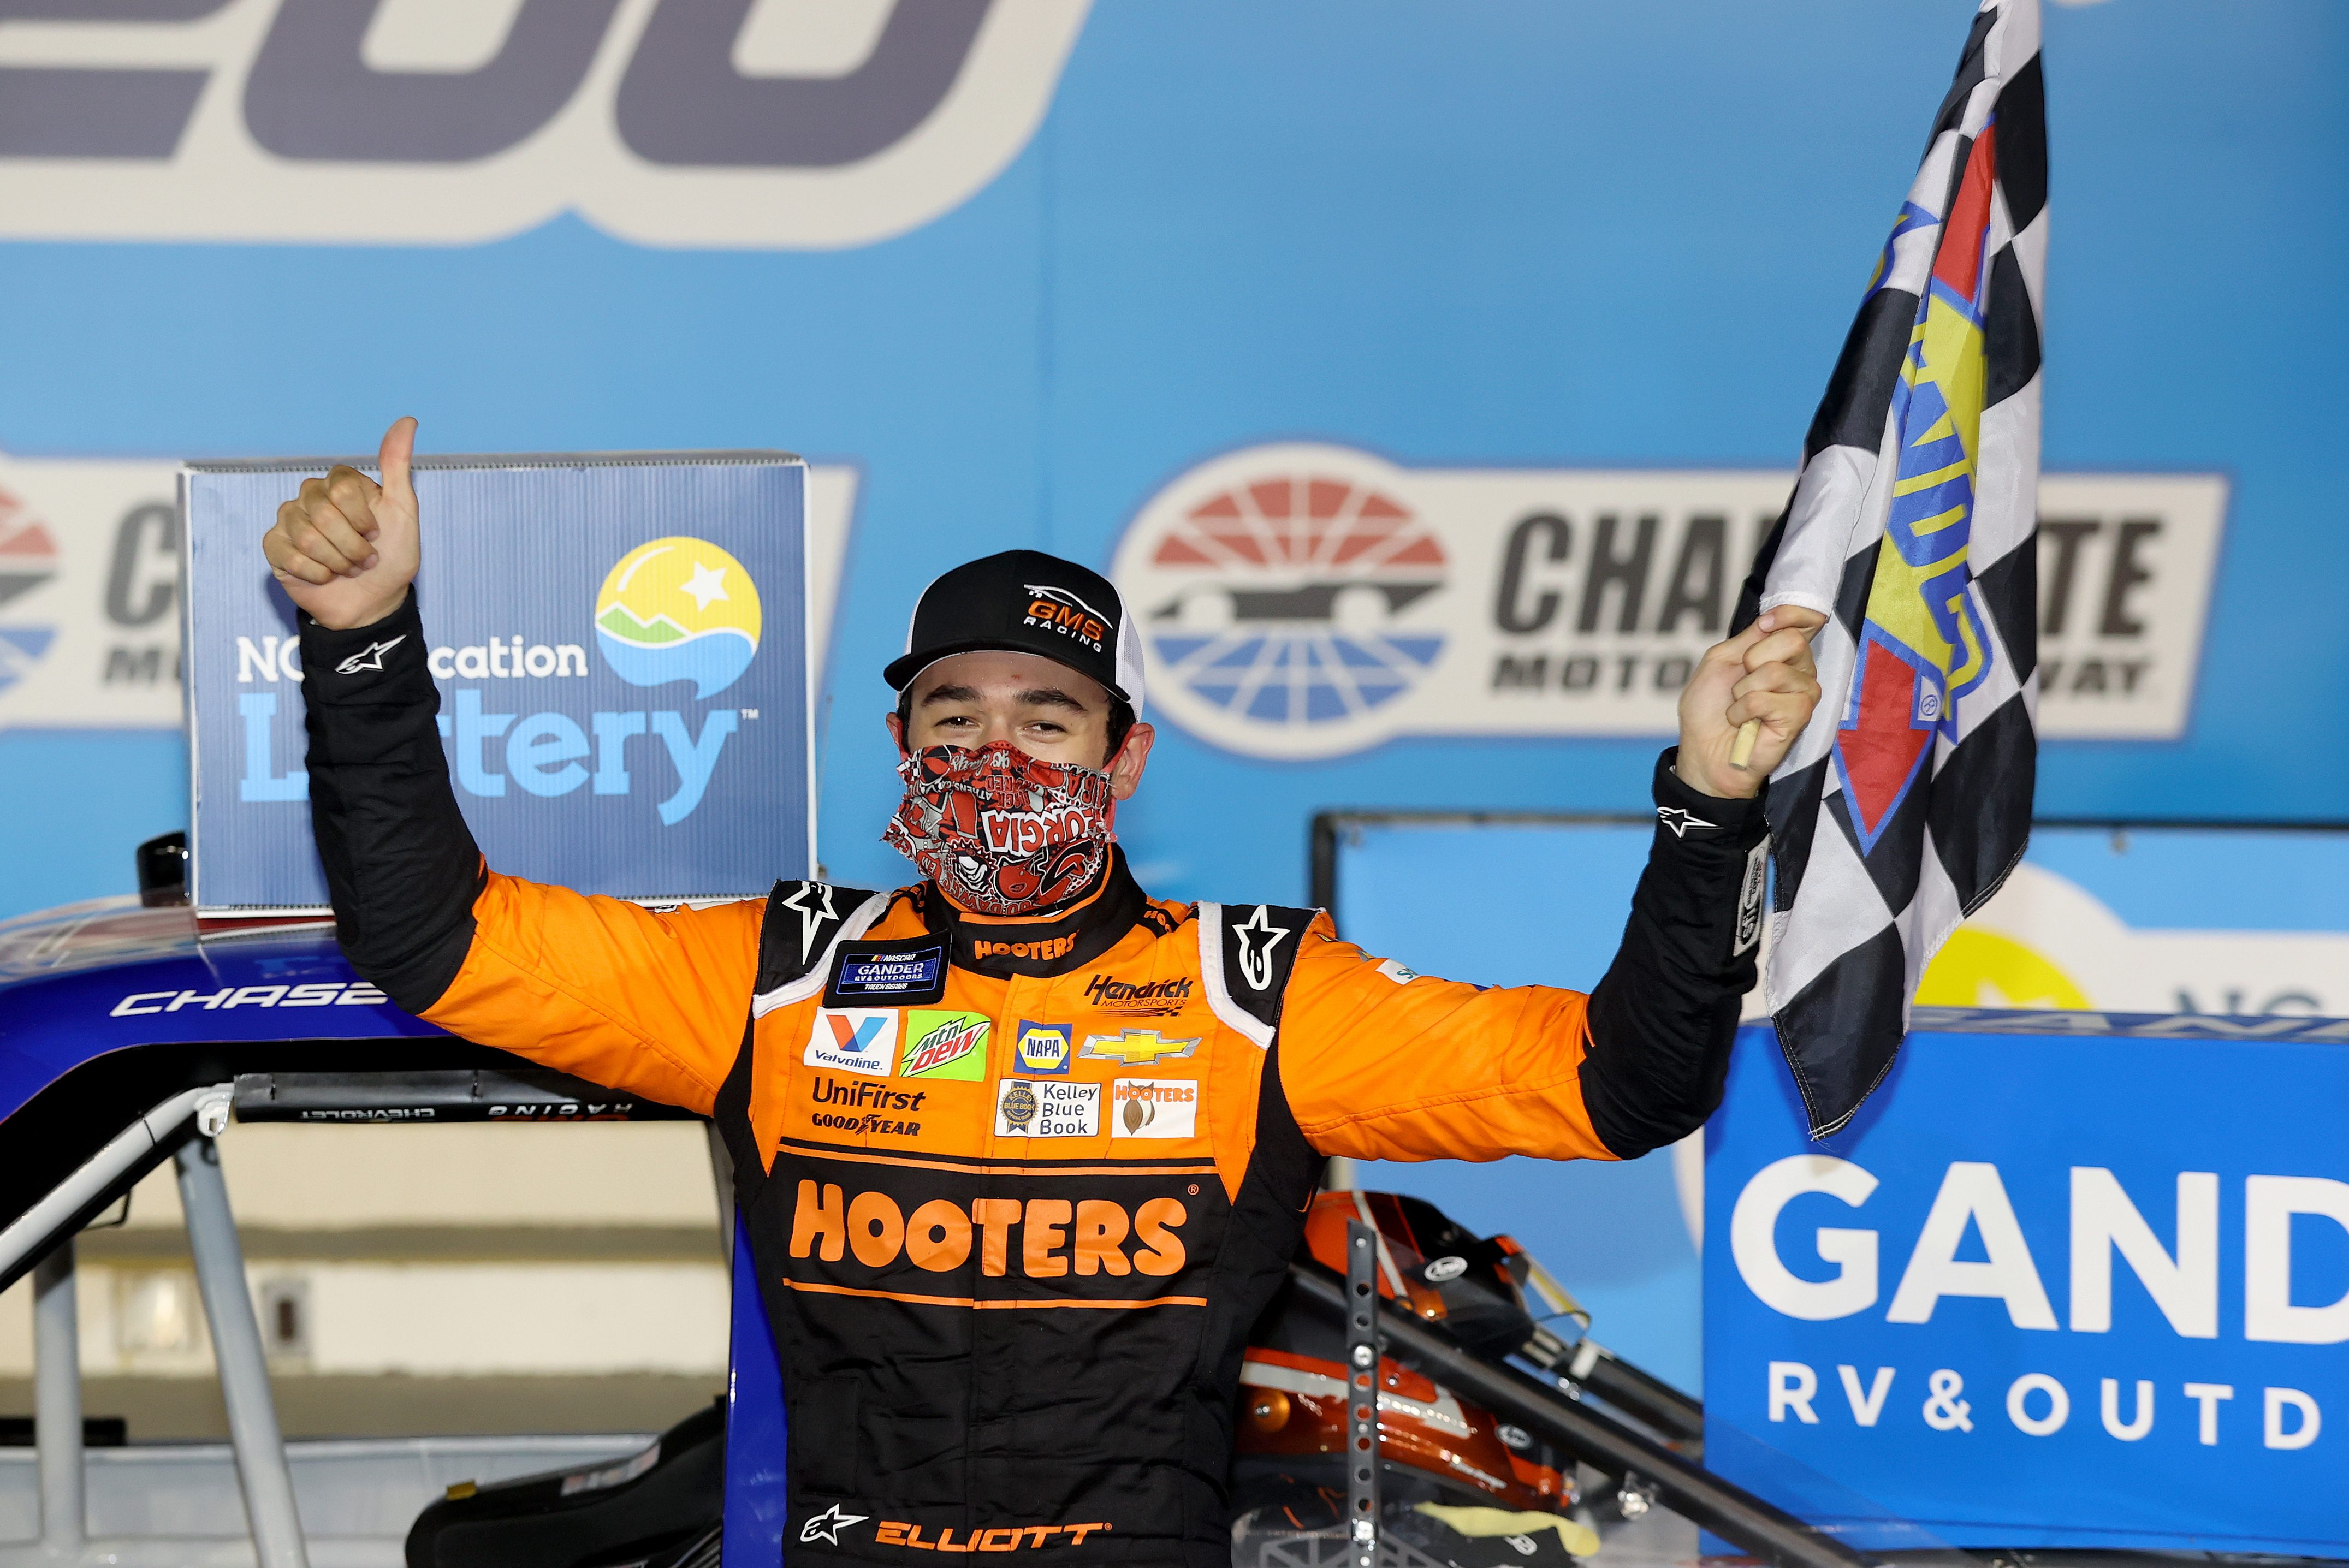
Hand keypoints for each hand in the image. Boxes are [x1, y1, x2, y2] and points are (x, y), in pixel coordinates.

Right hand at [262, 417, 420, 630]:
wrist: (374, 603)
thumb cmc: (392, 557)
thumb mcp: (404, 510)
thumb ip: (397, 465)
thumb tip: (408, 420)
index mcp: (341, 484)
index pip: (343, 488)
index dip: (364, 519)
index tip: (377, 534)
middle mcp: (312, 496)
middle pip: (324, 513)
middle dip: (352, 546)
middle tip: (364, 559)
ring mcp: (290, 519)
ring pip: (306, 536)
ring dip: (336, 562)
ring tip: (347, 569)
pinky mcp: (275, 546)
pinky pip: (289, 555)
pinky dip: (316, 574)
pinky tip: (325, 577)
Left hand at [1674, 606, 1827, 797]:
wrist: (1703, 750)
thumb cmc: (1710, 709)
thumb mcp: (1720, 660)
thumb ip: (1749, 638)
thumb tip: (1772, 620)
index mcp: (1780, 652)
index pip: (1806, 620)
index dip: (1792, 614)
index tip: (1766, 624)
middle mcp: (1799, 670)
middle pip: (1793, 640)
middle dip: (1753, 658)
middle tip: (1740, 682)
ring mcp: (1803, 693)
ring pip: (1778, 671)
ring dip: (1744, 690)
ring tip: (1740, 707)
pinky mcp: (1800, 717)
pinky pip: (1768, 699)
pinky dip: (1744, 710)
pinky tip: (1745, 723)